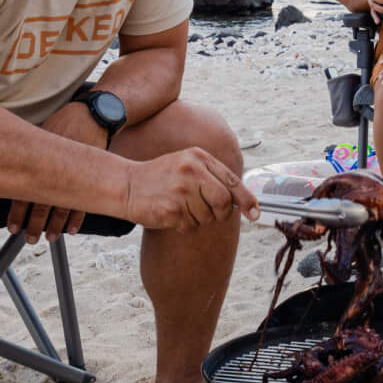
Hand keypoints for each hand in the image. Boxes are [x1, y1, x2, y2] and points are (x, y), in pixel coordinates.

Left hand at [7, 102, 107, 241]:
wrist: (93, 115)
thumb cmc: (64, 122)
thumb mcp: (42, 134)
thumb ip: (29, 154)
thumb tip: (10, 169)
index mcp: (40, 161)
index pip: (24, 192)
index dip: (17, 213)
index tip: (12, 227)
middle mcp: (56, 171)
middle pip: (42, 205)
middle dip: (35, 224)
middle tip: (29, 239)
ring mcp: (75, 176)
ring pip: (62, 207)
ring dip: (55, 225)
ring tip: (50, 238)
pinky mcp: (92, 177)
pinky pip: (84, 202)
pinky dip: (77, 217)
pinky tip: (71, 229)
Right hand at [121, 146, 253, 229]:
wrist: (126, 185)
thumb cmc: (160, 177)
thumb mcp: (186, 163)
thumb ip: (211, 176)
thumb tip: (240, 200)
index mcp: (198, 157)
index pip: (232, 180)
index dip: (248, 199)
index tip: (255, 213)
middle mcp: (191, 171)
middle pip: (224, 201)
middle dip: (221, 213)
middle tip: (209, 213)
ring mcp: (180, 191)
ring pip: (208, 217)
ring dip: (198, 219)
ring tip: (181, 207)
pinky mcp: (171, 210)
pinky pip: (191, 226)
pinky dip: (184, 225)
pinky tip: (171, 213)